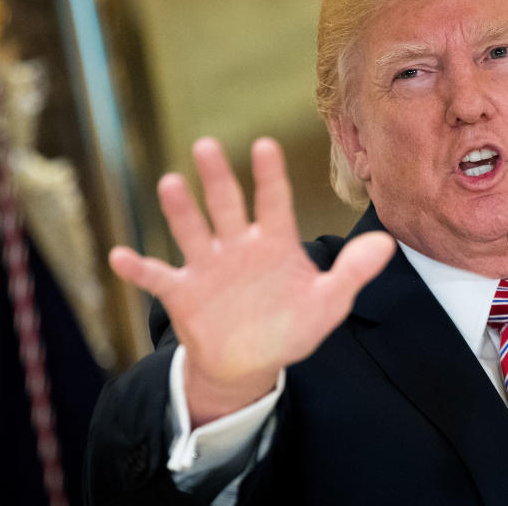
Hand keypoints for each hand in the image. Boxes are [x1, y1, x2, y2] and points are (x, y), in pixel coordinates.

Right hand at [109, 137, 394, 425]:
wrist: (250, 363)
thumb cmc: (290, 325)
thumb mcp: (327, 303)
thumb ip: (352, 273)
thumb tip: (388, 243)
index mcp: (273, 242)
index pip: (273, 202)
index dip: (270, 176)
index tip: (265, 145)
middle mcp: (237, 246)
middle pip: (226, 205)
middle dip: (218, 178)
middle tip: (207, 145)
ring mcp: (207, 267)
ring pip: (192, 231)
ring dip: (180, 210)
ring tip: (170, 184)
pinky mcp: (182, 293)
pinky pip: (157, 277)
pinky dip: (138, 269)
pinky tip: (119, 256)